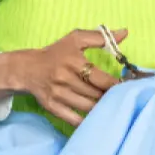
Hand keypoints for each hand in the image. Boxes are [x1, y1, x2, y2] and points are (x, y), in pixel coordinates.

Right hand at [0, 28, 124, 127]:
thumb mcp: (76, 39)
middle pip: (97, 95)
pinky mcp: (52, 107)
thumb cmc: (56, 53)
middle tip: (121, 97)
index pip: (103, 79)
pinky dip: (87, 121)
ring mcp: (58, 95)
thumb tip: (124, 32)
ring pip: (88, 108)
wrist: (27, 69)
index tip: (127, 87)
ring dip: (101, 108)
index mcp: (74, 62)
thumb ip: (101, 37)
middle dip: (110, 97)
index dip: (117, 86)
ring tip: (109, 105)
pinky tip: (95, 117)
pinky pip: (75, 120)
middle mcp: (65, 79)